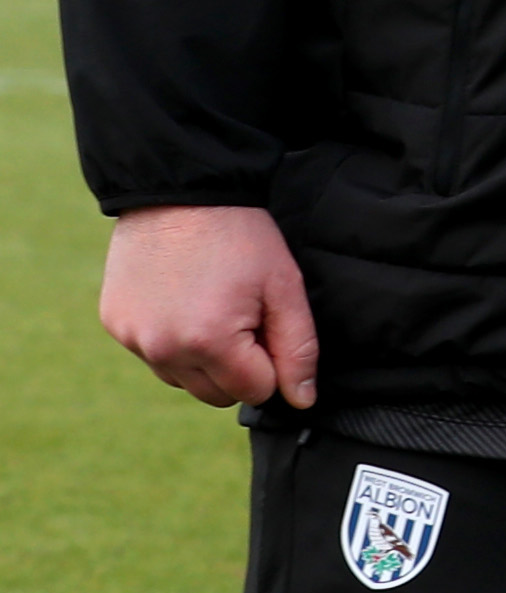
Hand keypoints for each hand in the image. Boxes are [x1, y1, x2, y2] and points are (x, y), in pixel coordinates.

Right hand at [102, 205, 319, 410]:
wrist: (181, 192)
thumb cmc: (241, 237)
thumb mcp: (284, 287)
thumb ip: (298, 349)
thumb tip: (302, 401)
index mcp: (209, 342)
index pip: (255, 391)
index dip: (272, 362)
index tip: (268, 322)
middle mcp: (162, 349)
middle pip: (216, 395)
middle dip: (239, 368)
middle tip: (244, 315)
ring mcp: (132, 339)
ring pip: (183, 380)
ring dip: (204, 359)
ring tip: (213, 306)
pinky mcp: (115, 324)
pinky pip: (153, 356)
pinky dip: (173, 341)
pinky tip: (183, 300)